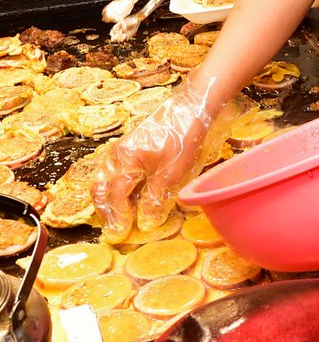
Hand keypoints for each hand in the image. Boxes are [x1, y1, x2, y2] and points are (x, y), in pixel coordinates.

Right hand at [91, 77, 226, 238]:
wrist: (193, 107)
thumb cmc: (183, 137)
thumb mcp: (172, 172)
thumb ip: (156, 197)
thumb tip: (145, 222)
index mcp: (124, 160)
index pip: (113, 195)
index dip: (117, 216)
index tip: (121, 234)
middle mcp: (117, 154)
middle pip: (102, 187)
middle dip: (105, 209)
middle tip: (115, 227)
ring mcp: (124, 148)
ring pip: (107, 178)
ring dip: (111, 198)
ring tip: (121, 215)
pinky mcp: (134, 146)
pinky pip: (118, 170)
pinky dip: (120, 186)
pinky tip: (132, 196)